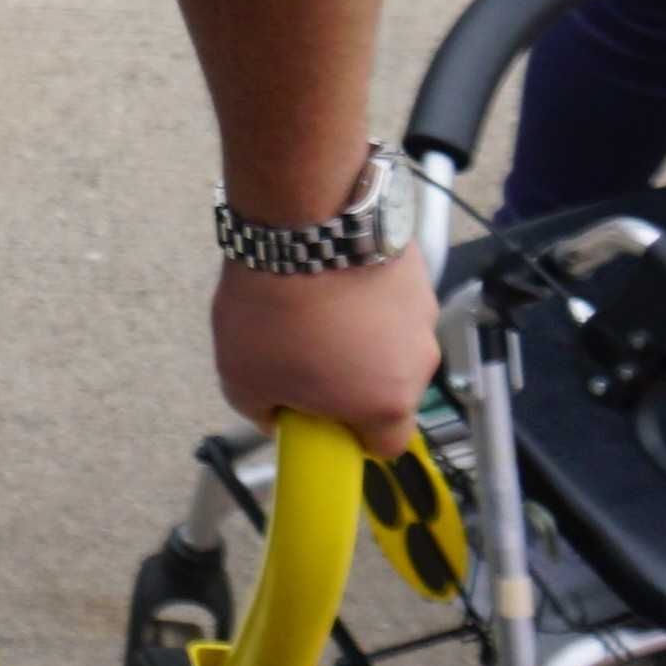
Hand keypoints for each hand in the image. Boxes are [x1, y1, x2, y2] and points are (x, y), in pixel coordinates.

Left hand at [210, 246, 441, 455]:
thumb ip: (266, 412)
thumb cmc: (277, 307)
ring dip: (363, 330)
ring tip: (316, 304)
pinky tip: (330, 273)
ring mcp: (422, 308)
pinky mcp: (417, 265)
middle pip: (389, 385)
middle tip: (309, 356)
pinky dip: (366, 290)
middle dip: (354, 378)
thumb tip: (276, 412)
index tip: (325, 419)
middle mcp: (417, 360)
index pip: (386, 445)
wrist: (303, 220)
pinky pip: (391, 294)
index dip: (354, 436)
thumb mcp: (243, 380)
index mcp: (386, 403)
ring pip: (392, 337)